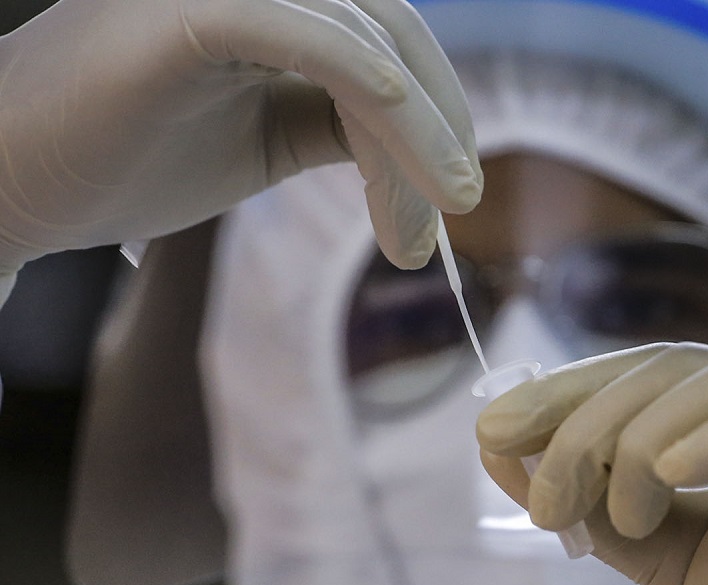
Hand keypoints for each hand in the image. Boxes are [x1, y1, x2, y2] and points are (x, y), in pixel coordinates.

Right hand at [0, 0, 480, 285]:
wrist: (14, 188)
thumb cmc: (125, 162)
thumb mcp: (263, 142)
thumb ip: (336, 125)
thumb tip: (417, 143)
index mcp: (270, 6)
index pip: (384, 38)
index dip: (435, 111)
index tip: (451, 192)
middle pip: (388, 31)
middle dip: (436, 126)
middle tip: (458, 206)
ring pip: (358, 40)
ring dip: (410, 136)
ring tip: (419, 233)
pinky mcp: (181, 14)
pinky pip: (297, 30)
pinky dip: (356, 68)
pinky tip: (400, 113)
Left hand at [478, 343, 707, 584]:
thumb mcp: (651, 548)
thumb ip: (587, 499)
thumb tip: (502, 448)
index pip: (639, 373)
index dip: (564, 391)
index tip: (494, 428)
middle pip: (669, 371)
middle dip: (587, 424)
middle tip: (544, 497)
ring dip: (642, 443)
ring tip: (616, 514)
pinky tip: (663, 472)